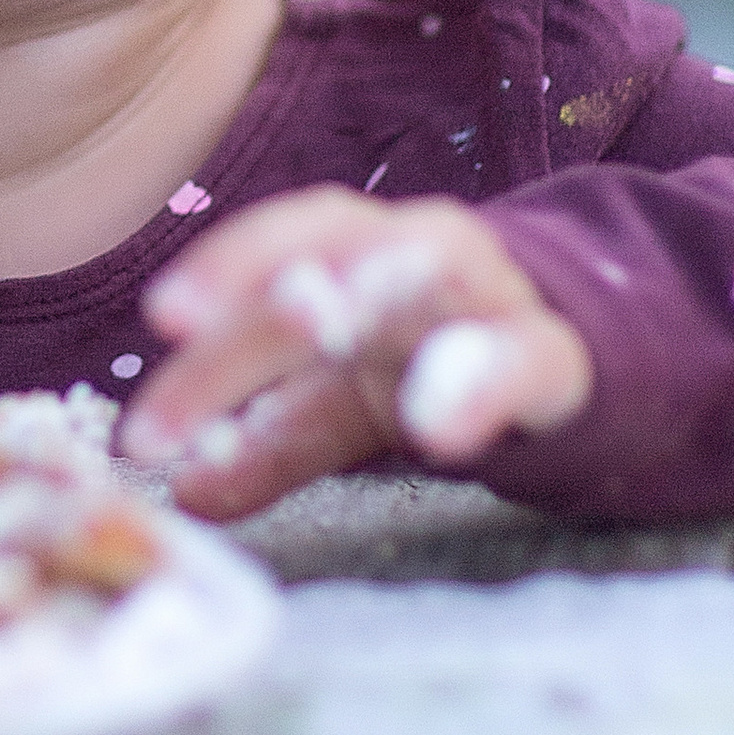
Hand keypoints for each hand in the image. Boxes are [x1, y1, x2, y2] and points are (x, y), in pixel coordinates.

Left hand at [118, 187, 593, 516]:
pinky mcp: (555, 358)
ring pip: (429, 265)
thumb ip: (269, 439)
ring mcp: (490, 296)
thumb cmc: (431, 364)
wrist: (573, 364)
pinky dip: (482, 383)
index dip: (224, 266)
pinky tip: (437, 425)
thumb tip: (182, 493)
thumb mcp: (343, 408)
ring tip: (309, 324)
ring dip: (368, 289)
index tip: (160, 315)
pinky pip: (524, 360)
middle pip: (333, 254)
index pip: (284, 241)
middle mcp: (417, 252)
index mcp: (357, 255)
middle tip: (182, 325)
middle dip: (260, 288)